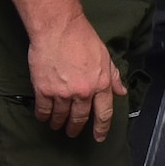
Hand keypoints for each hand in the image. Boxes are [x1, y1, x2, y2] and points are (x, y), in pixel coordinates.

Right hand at [28, 12, 127, 140]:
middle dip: (76, 128)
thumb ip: (113, 76)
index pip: (104, 113)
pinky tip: (43, 117)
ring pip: (60, 116)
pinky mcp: (44, 90)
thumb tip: (121, 91)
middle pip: (80, 118)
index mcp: (101, 84)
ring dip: (58, 123)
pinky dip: (43, 116)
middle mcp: (83, 92)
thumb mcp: (105, 56)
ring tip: (56, 125)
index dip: (102, 128)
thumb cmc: (82, 38)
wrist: (58, 28)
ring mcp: (63, 93)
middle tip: (72, 132)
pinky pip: (43, 110)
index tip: (99, 137)